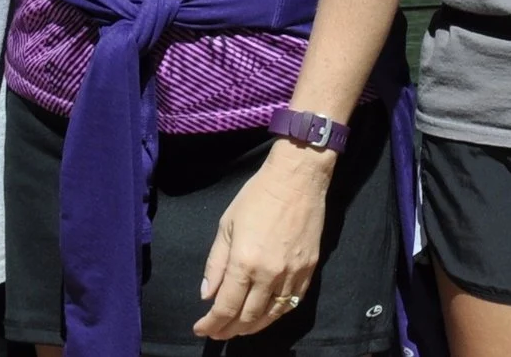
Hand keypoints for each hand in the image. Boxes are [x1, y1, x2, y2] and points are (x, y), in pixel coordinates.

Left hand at [194, 140, 333, 339]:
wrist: (297, 178)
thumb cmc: (257, 196)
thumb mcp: (227, 225)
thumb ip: (216, 263)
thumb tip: (208, 294)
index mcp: (244, 262)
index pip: (225, 307)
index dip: (211, 324)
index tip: (201, 328)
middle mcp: (269, 274)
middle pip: (248, 317)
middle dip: (229, 330)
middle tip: (218, 332)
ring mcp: (292, 274)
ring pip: (271, 315)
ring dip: (252, 327)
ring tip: (238, 328)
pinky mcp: (309, 269)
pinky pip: (291, 303)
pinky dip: (276, 314)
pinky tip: (266, 314)